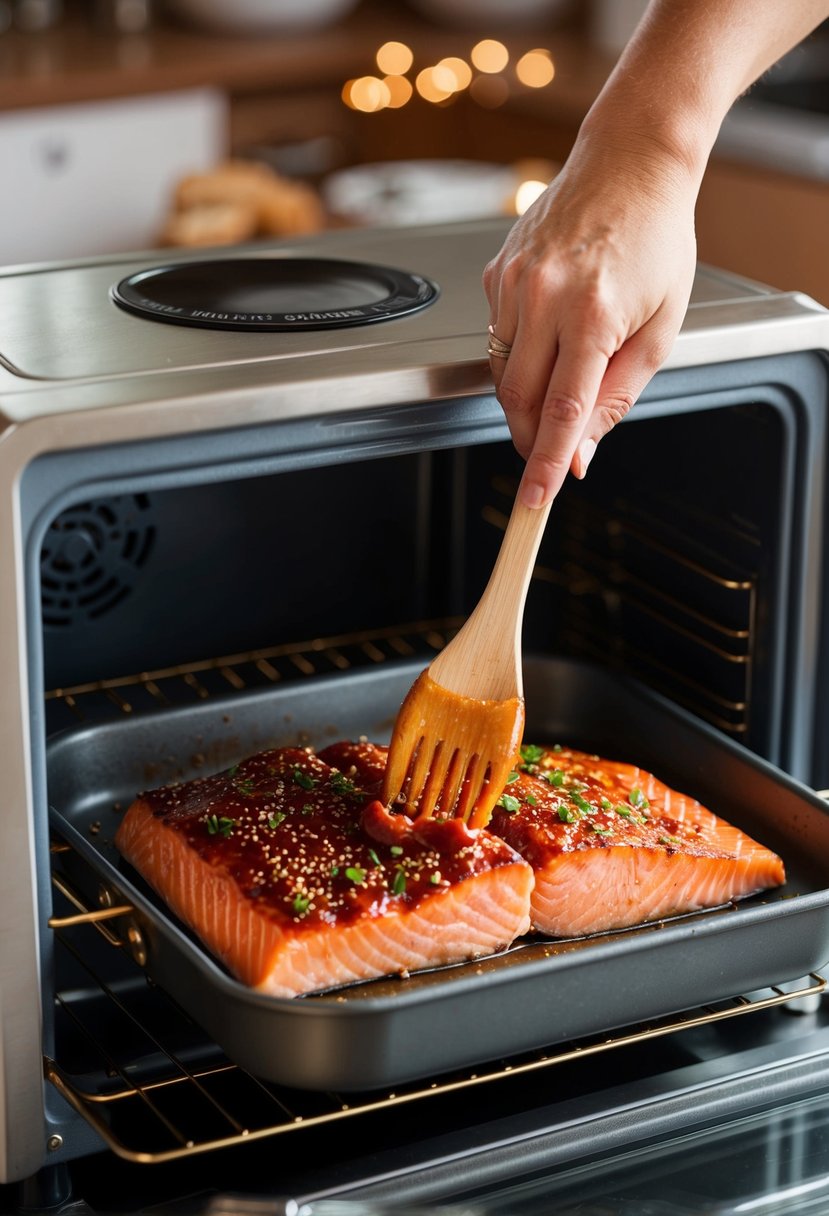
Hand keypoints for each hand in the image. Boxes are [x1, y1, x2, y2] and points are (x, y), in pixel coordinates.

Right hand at [483, 129, 698, 507]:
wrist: (630, 164)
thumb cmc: (655, 239)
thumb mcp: (660, 329)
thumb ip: (617, 396)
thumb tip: (582, 450)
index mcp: (592, 314)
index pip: (561, 411)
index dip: (546, 465)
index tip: (535, 499)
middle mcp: (543, 296)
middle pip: (519, 401)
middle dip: (533, 436)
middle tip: (552, 450)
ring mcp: (513, 282)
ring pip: (501, 374)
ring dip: (525, 397)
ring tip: (562, 376)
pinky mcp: (497, 272)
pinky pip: (497, 336)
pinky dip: (519, 352)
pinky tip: (549, 327)